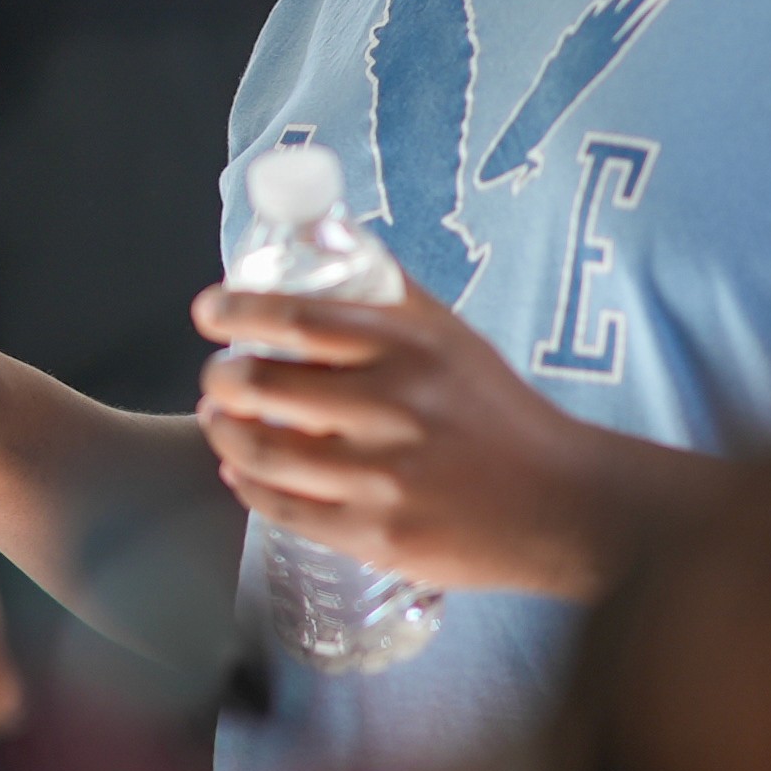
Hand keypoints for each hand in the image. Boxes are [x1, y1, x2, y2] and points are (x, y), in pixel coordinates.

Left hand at [192, 279, 682, 601]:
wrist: (562, 504)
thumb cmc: (498, 412)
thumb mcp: (452, 335)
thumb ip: (387, 290)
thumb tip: (321, 234)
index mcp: (408, 347)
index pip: (294, 317)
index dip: (234, 312)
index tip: (208, 313)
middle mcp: (391, 408)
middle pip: (262, 384)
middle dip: (220, 378)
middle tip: (217, 376)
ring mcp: (381, 478)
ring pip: (261, 451)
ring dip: (222, 431)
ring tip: (218, 420)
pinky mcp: (376, 536)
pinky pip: (283, 509)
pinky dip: (246, 485)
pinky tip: (240, 471)